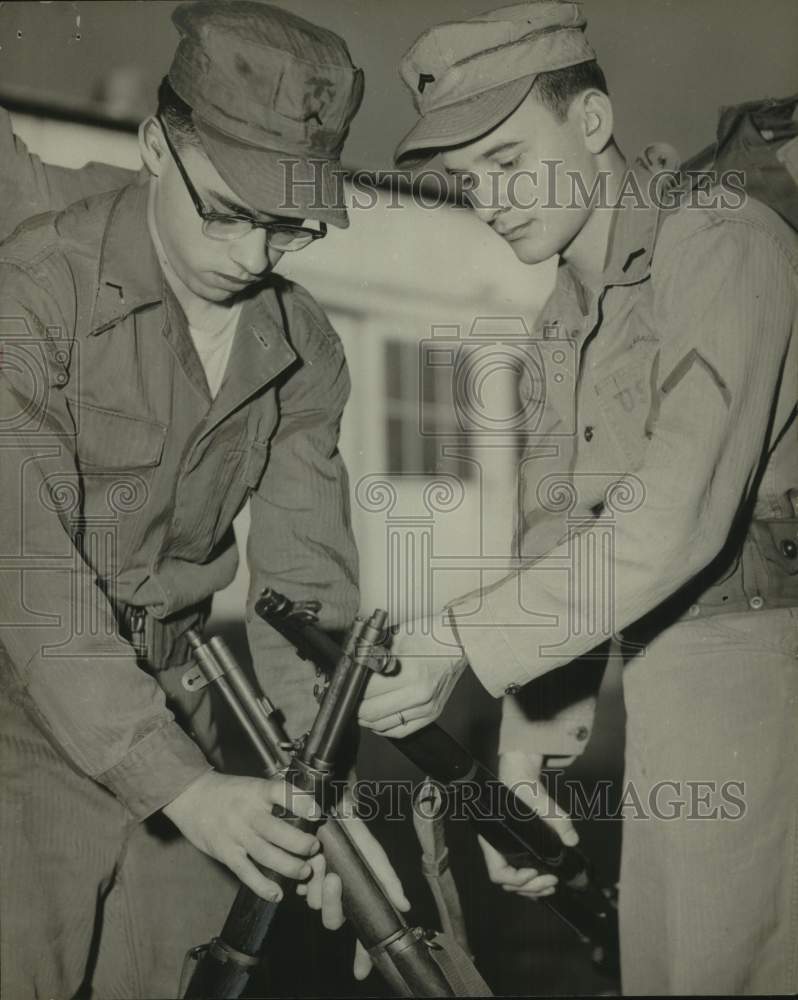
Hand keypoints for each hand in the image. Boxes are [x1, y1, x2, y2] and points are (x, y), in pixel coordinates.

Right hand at [163, 770, 320, 900]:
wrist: (191, 797)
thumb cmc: (229, 792)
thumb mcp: (252, 785)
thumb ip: (274, 797)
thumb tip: (307, 809)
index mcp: (256, 791)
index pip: (280, 793)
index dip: (300, 803)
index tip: (317, 813)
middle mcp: (246, 813)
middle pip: (275, 830)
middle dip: (299, 842)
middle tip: (314, 848)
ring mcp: (235, 834)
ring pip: (265, 854)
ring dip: (287, 866)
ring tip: (304, 871)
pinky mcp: (225, 853)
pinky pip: (245, 872)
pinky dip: (262, 885)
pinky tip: (277, 893)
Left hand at [297, 795, 409, 979]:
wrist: (327, 803)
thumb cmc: (353, 827)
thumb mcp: (372, 851)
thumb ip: (388, 877)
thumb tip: (404, 905)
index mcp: (359, 894)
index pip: (364, 932)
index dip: (363, 955)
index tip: (360, 971)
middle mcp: (340, 895)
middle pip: (333, 919)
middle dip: (331, 902)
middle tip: (331, 877)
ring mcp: (318, 886)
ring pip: (314, 904)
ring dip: (315, 884)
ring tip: (318, 857)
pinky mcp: (300, 877)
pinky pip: (298, 889)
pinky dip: (303, 879)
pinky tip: (307, 864)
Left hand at [358, 614, 465, 736]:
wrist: (459, 641)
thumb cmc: (428, 634)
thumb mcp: (396, 637)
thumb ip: (373, 654)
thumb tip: (351, 667)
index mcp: (410, 674)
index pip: (368, 692)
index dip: (351, 690)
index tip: (343, 686)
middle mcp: (419, 694)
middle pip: (372, 713)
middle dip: (355, 708)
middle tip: (347, 699)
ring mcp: (427, 707)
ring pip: (383, 725)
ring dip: (366, 719)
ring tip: (358, 709)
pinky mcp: (432, 714)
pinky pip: (401, 731)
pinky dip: (383, 728)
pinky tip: (376, 719)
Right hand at [478, 751, 578, 899]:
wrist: (520, 778)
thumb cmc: (524, 789)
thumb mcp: (542, 802)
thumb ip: (558, 821)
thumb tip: (572, 840)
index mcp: (495, 839)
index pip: (498, 872)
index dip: (515, 879)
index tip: (534, 871)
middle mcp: (497, 849)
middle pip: (507, 883)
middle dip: (530, 888)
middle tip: (552, 883)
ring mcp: (505, 851)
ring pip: (513, 882)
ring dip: (532, 889)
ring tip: (552, 886)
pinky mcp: (515, 851)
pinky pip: (519, 873)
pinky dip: (532, 882)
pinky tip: (547, 881)